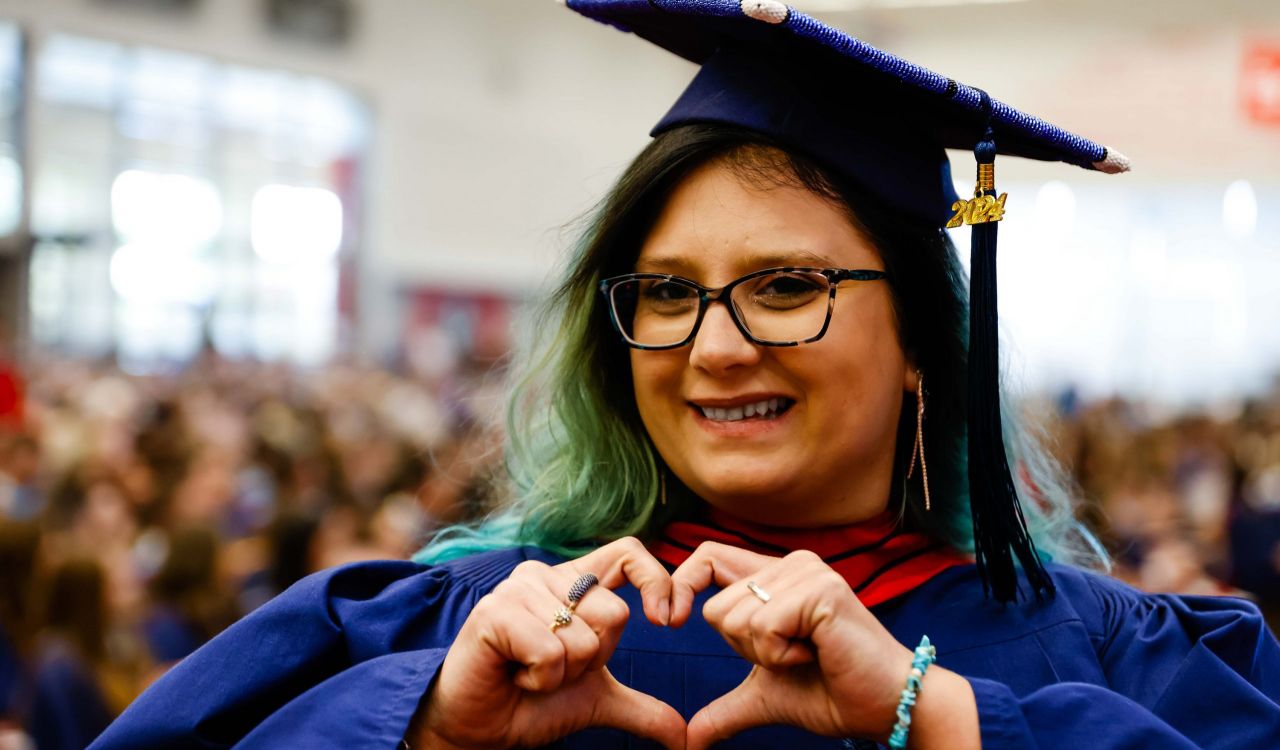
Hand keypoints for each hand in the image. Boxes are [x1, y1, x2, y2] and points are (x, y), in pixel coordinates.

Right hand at [412, 537, 685, 748]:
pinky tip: (514, 674)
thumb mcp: (595, 701)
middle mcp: (546, 576)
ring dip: (562, 674)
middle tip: (553, 669)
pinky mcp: (495, 612)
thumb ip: (641, 708)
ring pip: (584, 638)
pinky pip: (551, 651)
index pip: (629, 553)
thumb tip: (685, 736)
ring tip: (529, 672)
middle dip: (593, 661)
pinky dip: (540, 678)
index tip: (668, 621)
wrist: (478, 729)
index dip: (656, 581)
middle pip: (615, 614)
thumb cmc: (530, 702)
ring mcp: (518, 589)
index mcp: (573, 583)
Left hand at [672, 542, 975, 749]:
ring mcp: (807, 571)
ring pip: (735, 617)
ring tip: (808, 654)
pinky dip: (780, 655)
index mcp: (777, 574)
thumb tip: (688, 740)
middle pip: (715, 605)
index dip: (679, 585)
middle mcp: (791, 563)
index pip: (706, 556)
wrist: (886, 708)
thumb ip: (725, 708)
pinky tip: (816, 653)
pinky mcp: (820, 589)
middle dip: (742, 649)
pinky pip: (763, 626)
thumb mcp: (766, 697)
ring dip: (765, 654)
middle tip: (791, 655)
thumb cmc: (834, 694)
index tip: (668, 623)